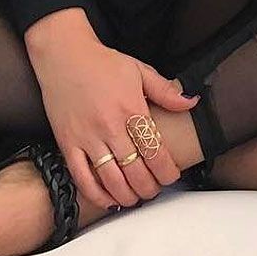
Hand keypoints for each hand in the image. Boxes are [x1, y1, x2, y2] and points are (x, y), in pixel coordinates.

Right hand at [26, 19, 198, 210]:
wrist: (64, 56)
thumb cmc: (104, 63)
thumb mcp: (140, 70)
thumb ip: (166, 91)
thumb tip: (192, 101)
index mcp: (131, 108)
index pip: (154, 149)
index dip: (166, 170)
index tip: (172, 176)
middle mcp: (110, 126)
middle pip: (134, 170)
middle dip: (149, 187)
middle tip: (155, 191)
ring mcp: (87, 137)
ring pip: (110, 178)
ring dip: (126, 195)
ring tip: (136, 198)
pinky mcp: (67, 143)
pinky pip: (81, 177)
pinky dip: (96, 194)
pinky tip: (108, 200)